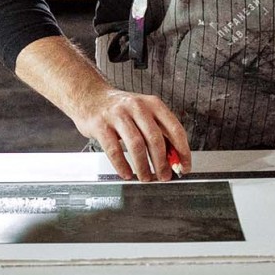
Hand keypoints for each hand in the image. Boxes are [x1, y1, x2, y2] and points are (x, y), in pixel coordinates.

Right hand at [71, 87, 191, 180]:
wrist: (89, 96)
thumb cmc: (120, 109)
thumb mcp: (143, 114)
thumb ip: (158, 132)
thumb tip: (173, 158)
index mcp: (153, 104)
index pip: (175, 129)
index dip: (182, 151)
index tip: (184, 166)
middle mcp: (137, 107)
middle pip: (155, 138)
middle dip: (162, 162)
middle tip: (164, 176)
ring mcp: (118, 115)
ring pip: (136, 145)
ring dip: (143, 166)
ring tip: (145, 177)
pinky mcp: (101, 125)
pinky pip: (114, 150)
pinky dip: (122, 165)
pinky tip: (126, 173)